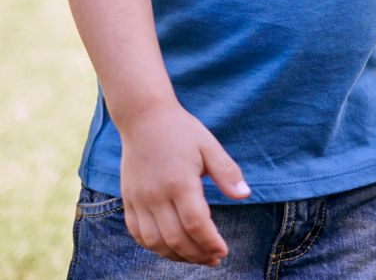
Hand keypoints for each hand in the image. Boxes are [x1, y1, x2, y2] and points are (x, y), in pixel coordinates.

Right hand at [118, 102, 248, 264]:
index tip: (223, 251)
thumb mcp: (209, 146)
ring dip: (175, 255)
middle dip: (197, 254)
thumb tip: (245, 195)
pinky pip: (137, 234)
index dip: (210, 242)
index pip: (196, 223)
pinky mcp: (128, 200)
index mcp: (180, 182)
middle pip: (176, 238)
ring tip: (195, 257)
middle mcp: (156, 195)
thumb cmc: (181, 131)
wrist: (143, 119)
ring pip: (154, 242)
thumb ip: (227, 172)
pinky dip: (154, 246)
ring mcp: (138, 200)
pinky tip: (170, 247)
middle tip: (214, 259)